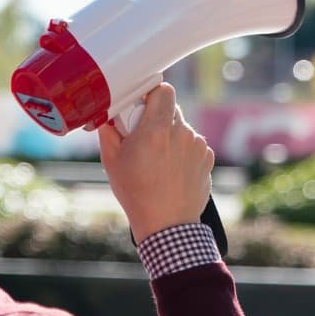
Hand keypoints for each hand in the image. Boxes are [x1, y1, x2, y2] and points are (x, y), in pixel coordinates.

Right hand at [97, 84, 213, 243]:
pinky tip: (171, 170)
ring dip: (170, 136)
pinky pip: (193, 144)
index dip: (152, 93)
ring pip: (182, 128)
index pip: (163, 90)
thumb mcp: (112, 161)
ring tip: (158, 160)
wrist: (167, 225)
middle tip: (143, 137)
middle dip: (156, 118)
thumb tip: (106, 114)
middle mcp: (182, 133)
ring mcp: (198, 145)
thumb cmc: (136, 193)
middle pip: (171, 109)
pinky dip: (183, 151)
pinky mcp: (208, 158)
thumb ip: (108, 130)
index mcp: (157, 129)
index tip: (141, 104)